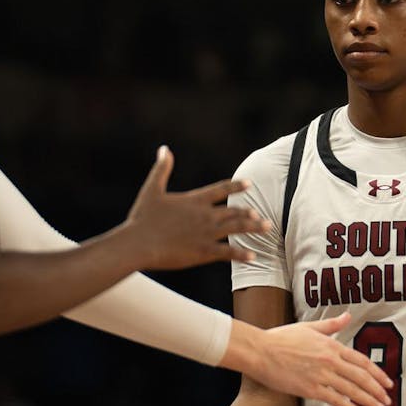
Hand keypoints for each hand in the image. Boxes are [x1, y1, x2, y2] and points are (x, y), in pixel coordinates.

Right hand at [124, 147, 267, 271]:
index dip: (236, 186)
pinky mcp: (203, 251)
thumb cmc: (142, 218)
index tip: (249, 183)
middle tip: (262, 215)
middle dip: (249, 213)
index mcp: (194, 200)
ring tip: (267, 229)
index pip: (221, 189)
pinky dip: (241, 254)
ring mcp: (206, 234)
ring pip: (236, 229)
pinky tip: (253, 256)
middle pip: (234, 211)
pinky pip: (228, 252)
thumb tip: (164, 149)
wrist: (138, 243)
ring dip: (253, 228)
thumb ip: (162, 168)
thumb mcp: (152, 189)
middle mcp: (205, 215)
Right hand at [250, 312, 392, 405]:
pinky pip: (335, 400)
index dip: (377, 373)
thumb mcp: (310, 327)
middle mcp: (330, 361)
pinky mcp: (310, 390)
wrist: (261, 351)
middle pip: (361, 377)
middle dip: (377, 390)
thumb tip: (348, 315)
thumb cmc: (282, 338)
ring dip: (368, 400)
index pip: (362, 361)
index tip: (387, 382)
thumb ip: (331, 324)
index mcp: (331, 345)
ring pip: (352, 390)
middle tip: (388, 399)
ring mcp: (321, 376)